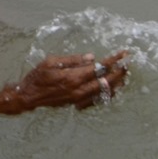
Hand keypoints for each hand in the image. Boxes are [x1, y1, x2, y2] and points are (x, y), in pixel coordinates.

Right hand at [0, 51, 128, 113]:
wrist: (29, 97)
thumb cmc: (38, 77)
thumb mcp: (51, 62)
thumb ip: (73, 60)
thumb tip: (92, 57)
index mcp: (73, 77)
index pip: (99, 68)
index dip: (113, 60)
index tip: (123, 54)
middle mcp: (79, 90)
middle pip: (106, 81)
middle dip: (119, 71)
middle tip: (128, 63)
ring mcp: (79, 99)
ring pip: (104, 92)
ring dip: (116, 83)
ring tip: (125, 75)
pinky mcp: (77, 104)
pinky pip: (97, 100)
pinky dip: (107, 93)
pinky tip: (112, 88)